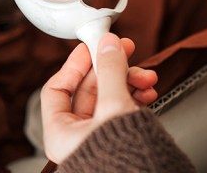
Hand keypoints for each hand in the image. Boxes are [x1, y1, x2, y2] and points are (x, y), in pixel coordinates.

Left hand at [41, 34, 158, 163]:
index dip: (75, 64)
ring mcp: (99, 136)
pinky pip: (123, 107)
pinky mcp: (119, 137)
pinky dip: (136, 95)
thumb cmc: (122, 161)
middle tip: (126, 51)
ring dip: (130, 81)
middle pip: (90, 89)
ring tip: (147, 77)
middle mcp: (78, 135)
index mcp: (61, 133)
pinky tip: (148, 91)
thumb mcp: (114, 106)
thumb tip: (107, 45)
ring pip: (110, 96)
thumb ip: (110, 71)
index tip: (91, 46)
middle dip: (113, 69)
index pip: (58, 88)